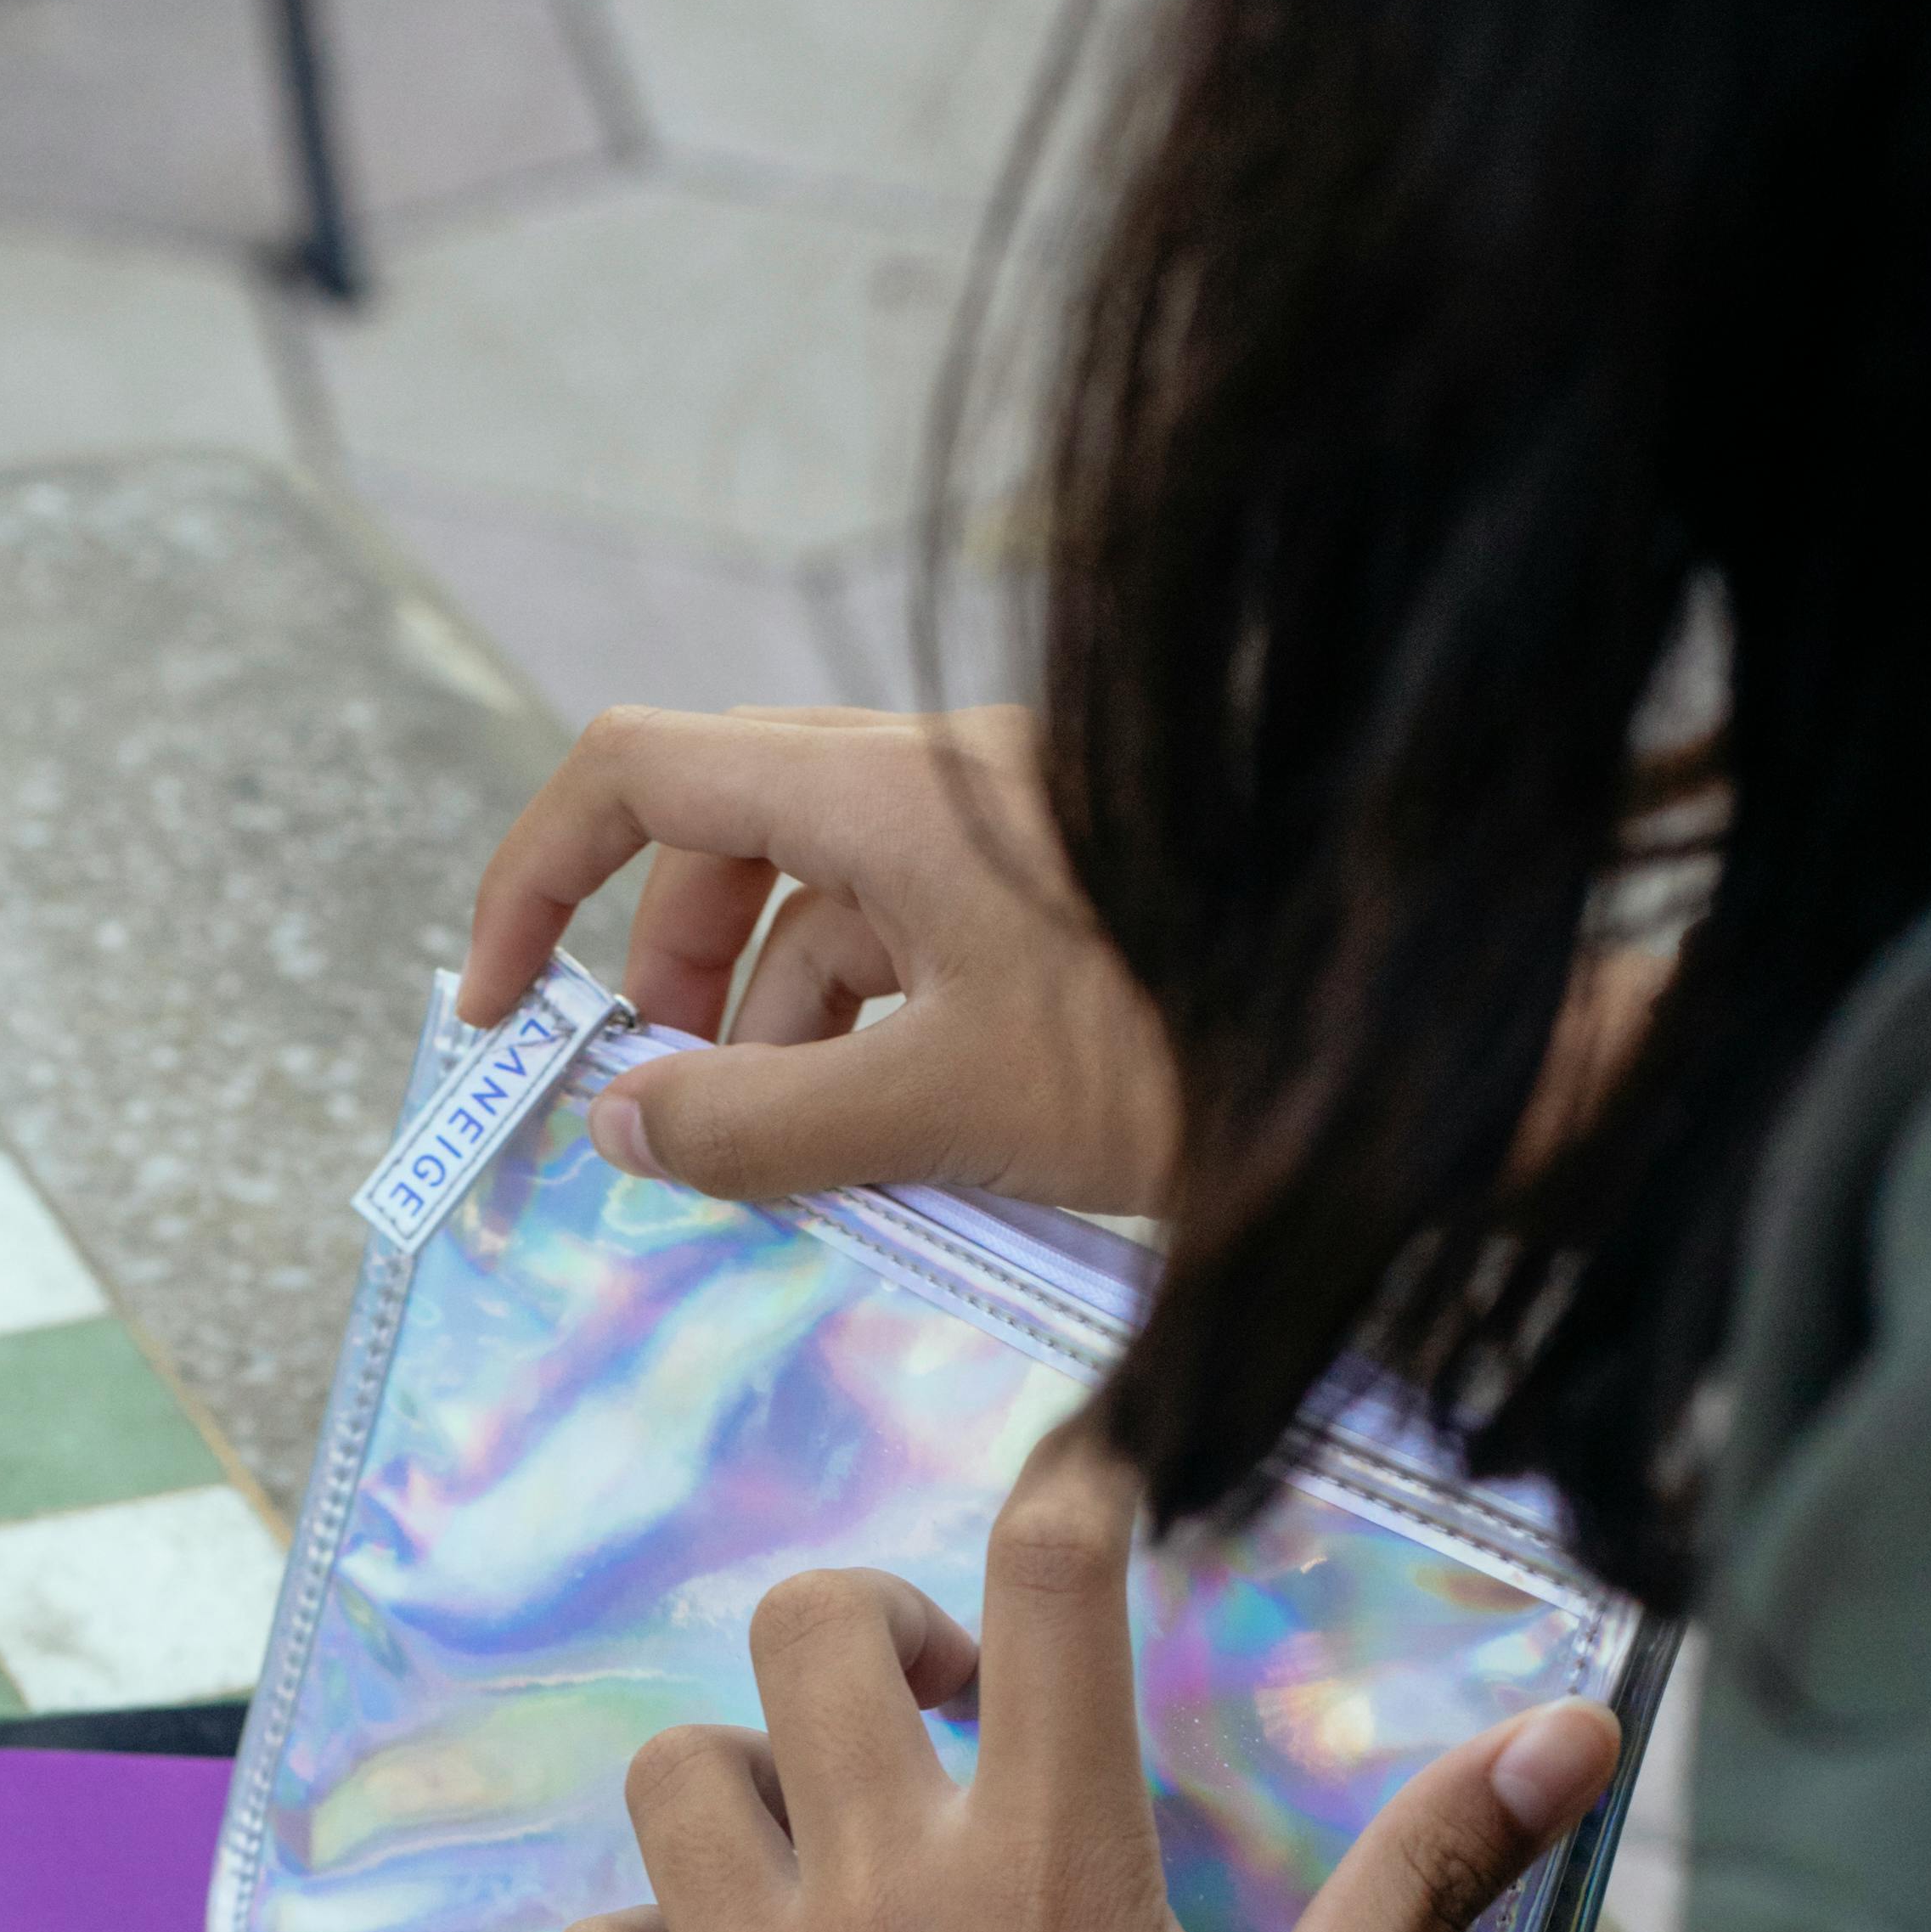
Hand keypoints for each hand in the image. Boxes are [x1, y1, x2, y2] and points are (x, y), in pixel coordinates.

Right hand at [460, 702, 1182, 1219]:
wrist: (1430, 1049)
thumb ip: (762, 1120)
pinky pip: (917, 940)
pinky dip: (871, 1030)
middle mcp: (933, 781)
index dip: (533, 878)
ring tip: (795, 1159)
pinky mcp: (1067, 890)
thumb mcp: (946, 1105)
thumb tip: (621, 1120)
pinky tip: (897, 1141)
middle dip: (664, 974)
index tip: (500, 1010)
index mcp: (883, 791)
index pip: (635, 772)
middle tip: (663, 1113)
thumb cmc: (1195, 1052)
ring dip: (774, 1023)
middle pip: (723, 834)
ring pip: (825, 902)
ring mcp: (1006, 829)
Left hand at [544, 1423, 1621, 1931]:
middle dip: (864, 1632)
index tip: (1073, 1513)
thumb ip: (1425, 1885)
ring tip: (806, 1871)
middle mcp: (877, 1894)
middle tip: (922, 1722)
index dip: (1062, 1496)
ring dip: (737, 1788)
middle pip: (806, 1627)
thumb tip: (1578, 1730)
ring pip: (675, 1778)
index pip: (1047, 1578)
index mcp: (1052, 1866)